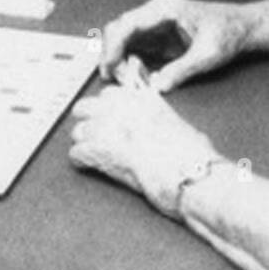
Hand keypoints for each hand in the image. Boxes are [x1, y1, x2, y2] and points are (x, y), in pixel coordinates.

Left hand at [69, 84, 222, 217]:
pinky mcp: (97, 150)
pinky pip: (76, 153)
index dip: (107, 109)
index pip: (108, 94)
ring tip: (92, 153)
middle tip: (94, 135)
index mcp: (138, 98)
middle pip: (84, 108)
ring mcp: (105, 127)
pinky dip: (81, 161)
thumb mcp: (177, 123)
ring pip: (78, 131)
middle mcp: (118, 107)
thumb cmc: (193, 155)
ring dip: (84, 143)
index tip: (108, 118)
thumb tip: (157, 123)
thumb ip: (158, 116)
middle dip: (88, 121)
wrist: (191, 174)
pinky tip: (87, 165)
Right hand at [99, 0, 254, 92]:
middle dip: (111, 53)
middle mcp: (153, 13)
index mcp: (164, 9)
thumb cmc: (229, 33)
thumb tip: (157, 86)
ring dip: (118, 59)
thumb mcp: (209, 55)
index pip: (127, 24)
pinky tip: (133, 76)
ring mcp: (153, 24)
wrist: (242, 27)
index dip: (113, 45)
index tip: (109, 66)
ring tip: (123, 80)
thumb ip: (182, 70)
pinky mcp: (156, 36)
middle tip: (111, 77)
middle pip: (119, 29)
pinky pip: (134, 47)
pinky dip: (129, 62)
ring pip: (122, 38)